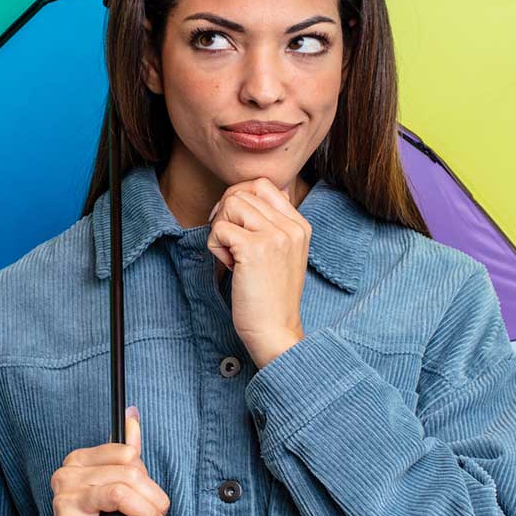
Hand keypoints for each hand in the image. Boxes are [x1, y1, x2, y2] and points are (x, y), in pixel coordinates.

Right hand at [46, 407, 170, 515]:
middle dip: (154, 502)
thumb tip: (133, 415)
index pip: (127, 455)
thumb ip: (124, 453)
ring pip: (120, 495)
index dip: (148, 481)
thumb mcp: (112, 488)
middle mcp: (67, 475)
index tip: (154, 501)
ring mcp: (64, 501)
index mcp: (79, 460)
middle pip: (128, 475)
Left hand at [207, 176, 309, 368]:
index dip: (238, 198)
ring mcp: (276, 235)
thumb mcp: (280, 253)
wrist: (275, 331)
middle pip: (243, 192)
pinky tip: (229, 266)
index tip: (230, 223)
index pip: (262, 184)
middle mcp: (291, 226)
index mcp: (299, 224)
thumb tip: (241, 194)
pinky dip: (215, 247)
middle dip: (225, 214)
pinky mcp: (255, 248)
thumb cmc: (270, 296)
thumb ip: (269, 223)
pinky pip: (220, 228)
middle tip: (227, 242)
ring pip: (231, 204)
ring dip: (220, 230)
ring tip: (232, 256)